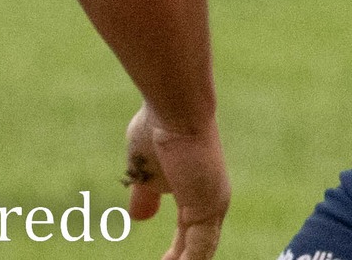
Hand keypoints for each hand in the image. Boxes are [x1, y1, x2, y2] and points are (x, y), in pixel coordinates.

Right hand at [123, 104, 227, 259]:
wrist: (174, 106)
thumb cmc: (156, 128)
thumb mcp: (144, 172)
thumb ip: (146, 195)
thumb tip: (139, 217)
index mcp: (198, 195)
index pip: (189, 237)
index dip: (174, 255)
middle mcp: (211, 202)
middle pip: (195, 250)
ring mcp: (212, 206)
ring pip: (198, 255)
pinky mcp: (209, 207)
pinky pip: (197, 253)